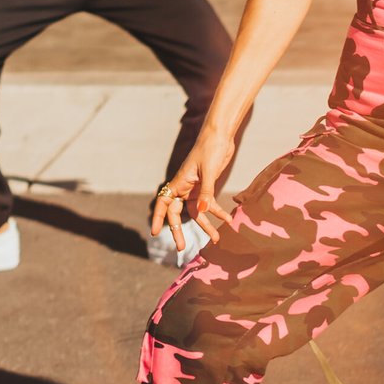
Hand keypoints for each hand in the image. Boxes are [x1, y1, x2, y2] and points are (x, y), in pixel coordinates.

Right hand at [153, 128, 236, 250]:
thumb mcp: (209, 171)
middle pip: (178, 213)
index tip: (155, 233)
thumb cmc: (210, 149)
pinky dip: (218, 212)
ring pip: (197, 212)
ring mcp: (196, 187)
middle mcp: (184, 187)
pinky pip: (209, 204)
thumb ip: (206, 192)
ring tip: (216, 239)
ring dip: (206, 225)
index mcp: (179, 182)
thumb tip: (203, 212)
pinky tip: (228, 219)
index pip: (164, 203)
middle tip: (182, 247)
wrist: (221, 136)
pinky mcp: (207, 186)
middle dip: (179, 230)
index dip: (158, 218)